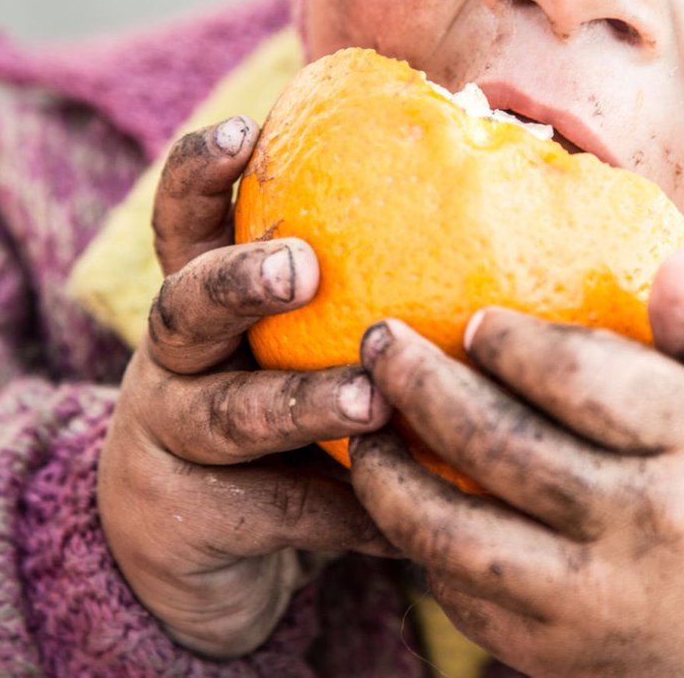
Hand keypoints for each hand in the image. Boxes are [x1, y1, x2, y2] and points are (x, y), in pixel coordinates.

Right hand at [97, 116, 399, 658]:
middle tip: (301, 267)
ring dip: (304, 403)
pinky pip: (281, 511)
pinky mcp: (192, 520)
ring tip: (376, 402)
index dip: (202, 173)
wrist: (183, 551)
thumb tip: (510, 193)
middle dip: (239, 280)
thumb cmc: (276, 412)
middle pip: (184, 306)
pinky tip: (412, 524)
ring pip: (230, 415)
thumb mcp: (293, 344)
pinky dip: (350, 514)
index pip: (184, 221)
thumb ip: (358, 288)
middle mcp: (174, 360)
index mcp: (202, 299)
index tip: (246, 131)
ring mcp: (173, 440)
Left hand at [350, 250, 683, 677]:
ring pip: (460, 534)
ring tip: (364, 428)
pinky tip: (400, 498)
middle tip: (381, 343)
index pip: (587, 381)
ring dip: (392, 477)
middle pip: (504, 447)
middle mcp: (647, 529)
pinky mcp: (556, 653)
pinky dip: (419, 543)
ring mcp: (596, 602)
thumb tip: (673, 263)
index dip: (514, 345)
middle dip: (423, 387)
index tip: (474, 322)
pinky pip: (463, 593)